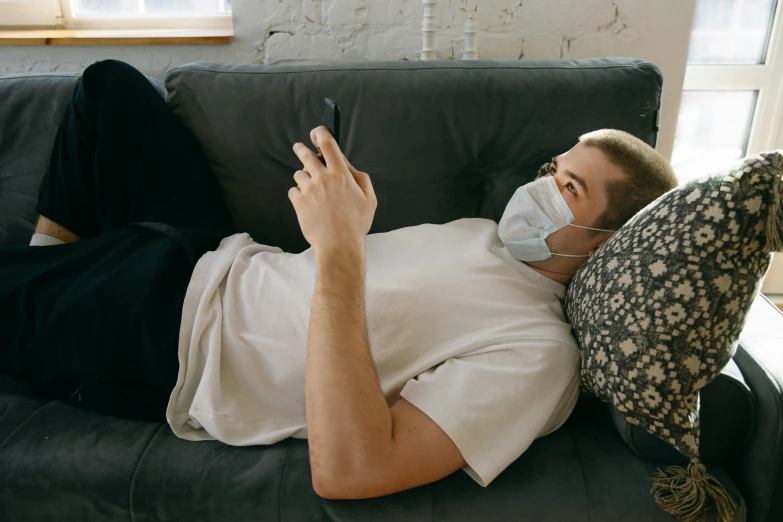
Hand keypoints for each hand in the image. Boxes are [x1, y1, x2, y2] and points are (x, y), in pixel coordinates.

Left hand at [289, 126, 376, 251]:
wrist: (338, 244)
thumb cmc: (356, 224)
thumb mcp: (369, 199)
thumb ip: (361, 179)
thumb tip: (350, 167)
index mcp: (341, 175)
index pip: (328, 144)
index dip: (320, 133)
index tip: (317, 131)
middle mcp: (323, 178)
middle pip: (306, 155)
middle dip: (302, 149)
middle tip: (300, 148)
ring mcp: (309, 190)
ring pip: (299, 174)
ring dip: (304, 178)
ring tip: (311, 190)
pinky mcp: (298, 202)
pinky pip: (293, 191)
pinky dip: (298, 195)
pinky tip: (307, 204)